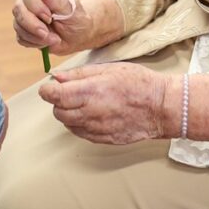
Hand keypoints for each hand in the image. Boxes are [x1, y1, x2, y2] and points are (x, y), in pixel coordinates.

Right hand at [12, 0, 96, 54]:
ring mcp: (25, 17)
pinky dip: (34, 43)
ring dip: (36, 36)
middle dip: (33, 24)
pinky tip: (47, 42)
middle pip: (18, 9)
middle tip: (47, 33)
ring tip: (54, 39)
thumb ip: (57, 1)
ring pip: (18, 25)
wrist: (78, 36)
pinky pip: (21, 38)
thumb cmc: (76, 19)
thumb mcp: (72, 10)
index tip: (49, 17)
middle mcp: (29, 2)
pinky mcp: (24, 32)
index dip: (35, 5)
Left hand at [38, 63, 173, 144]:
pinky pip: (81, 133)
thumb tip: (56, 77)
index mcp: (90, 91)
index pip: (54, 96)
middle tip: (71, 92)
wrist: (161, 107)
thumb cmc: (138, 83)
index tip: (49, 87)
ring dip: (69, 113)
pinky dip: (80, 124)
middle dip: (59, 102)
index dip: (47, 91)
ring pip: (68, 124)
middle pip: (58, 112)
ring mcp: (96, 128)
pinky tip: (92, 114)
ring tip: (85, 102)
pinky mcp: (103, 139)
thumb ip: (79, 74)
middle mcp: (90, 112)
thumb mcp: (108, 69)